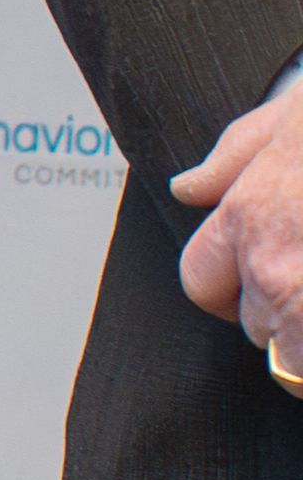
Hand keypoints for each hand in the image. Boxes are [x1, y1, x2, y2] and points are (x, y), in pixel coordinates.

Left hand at [174, 94, 302, 349]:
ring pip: (298, 359)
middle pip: (260, 327)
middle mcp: (272, 269)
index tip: (260, 291)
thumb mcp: (284, 121)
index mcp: (245, 220)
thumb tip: (188, 187)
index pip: (202, 283)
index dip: (231, 292)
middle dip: (290, 315)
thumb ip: (232, 161)